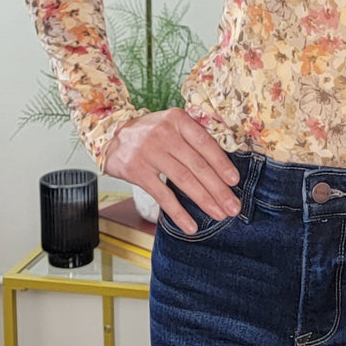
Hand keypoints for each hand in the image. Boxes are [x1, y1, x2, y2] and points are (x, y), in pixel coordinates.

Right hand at [103, 109, 241, 233]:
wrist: (111, 137)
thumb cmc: (151, 133)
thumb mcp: (172, 125)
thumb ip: (194, 138)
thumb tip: (223, 165)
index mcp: (178, 119)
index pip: (205, 143)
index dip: (222, 163)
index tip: (234, 181)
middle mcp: (164, 133)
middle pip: (197, 165)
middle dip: (218, 189)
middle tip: (232, 207)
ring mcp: (149, 152)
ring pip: (183, 180)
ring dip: (204, 200)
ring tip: (218, 215)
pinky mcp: (136, 170)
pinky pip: (162, 195)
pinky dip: (178, 212)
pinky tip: (190, 225)